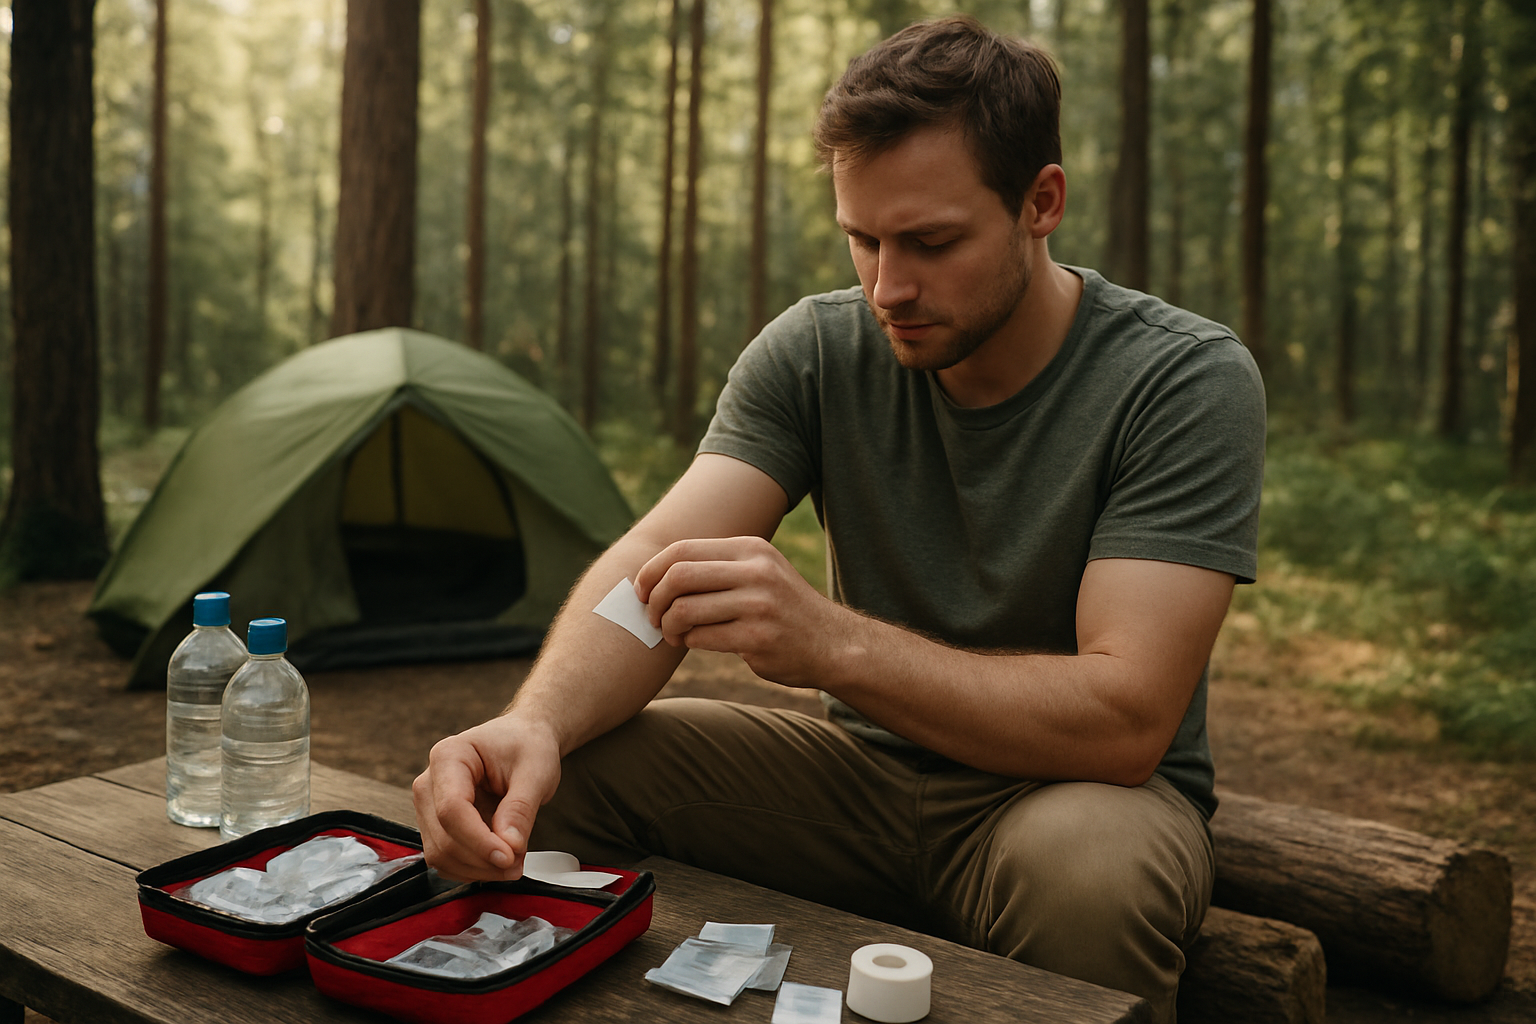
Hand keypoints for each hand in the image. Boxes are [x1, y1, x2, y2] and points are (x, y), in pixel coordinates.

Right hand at [411, 715, 561, 881]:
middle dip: (482, 860)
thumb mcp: (536, 771)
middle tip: (518, 863)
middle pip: (443, 837)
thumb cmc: (527, 746)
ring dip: (478, 868)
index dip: (479, 841)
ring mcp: (430, 805)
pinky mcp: (437, 824)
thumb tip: (509, 847)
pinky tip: (499, 860)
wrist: (522, 739)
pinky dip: (473, 868)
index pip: (451, 810)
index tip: (508, 857)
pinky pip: (446, 858)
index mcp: (449, 756)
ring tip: (514, 861)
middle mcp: (430, 781)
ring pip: (441, 854)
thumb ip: (521, 808)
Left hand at [634, 535, 846, 687]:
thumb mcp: (759, 572)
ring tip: (672, 634)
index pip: (682, 549)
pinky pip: (701, 638)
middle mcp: (756, 571)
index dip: (652, 570)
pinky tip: (693, 642)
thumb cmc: (782, 609)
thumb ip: (718, 567)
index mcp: (751, 549)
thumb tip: (656, 572)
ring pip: (685, 610)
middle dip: (653, 599)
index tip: (641, 590)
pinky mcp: (758, 638)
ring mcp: (759, 605)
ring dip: (668, 626)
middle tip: (652, 616)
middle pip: (678, 575)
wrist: (832, 644)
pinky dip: (688, 641)